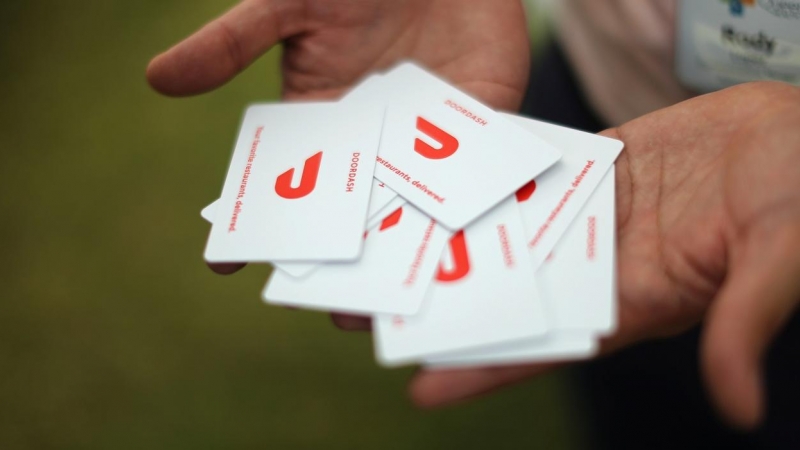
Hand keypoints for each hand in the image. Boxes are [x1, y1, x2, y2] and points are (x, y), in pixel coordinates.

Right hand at [147, 0, 529, 273]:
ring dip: (404, 259)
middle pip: (352, 217)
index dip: (255, 223)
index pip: (283, 184)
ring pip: (415, 212)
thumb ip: (234, 42)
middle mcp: (374, 144)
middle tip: (330, 309)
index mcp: (322, 123)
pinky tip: (464, 255)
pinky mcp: (483, 126)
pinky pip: (478, 177)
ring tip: (394, 306)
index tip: (224, 266)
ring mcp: (429, 142)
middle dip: (341, 263)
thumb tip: (158, 78)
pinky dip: (472, 215)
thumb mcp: (289, 4)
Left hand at [336, 82, 799, 430]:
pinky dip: (492, 181)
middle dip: (447, 304)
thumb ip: (743, 323)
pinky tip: (446, 180)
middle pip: (510, 291)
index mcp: (638, 298)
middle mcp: (603, 263)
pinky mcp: (595, 169)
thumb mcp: (780, 259)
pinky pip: (532, 178)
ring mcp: (594, 214)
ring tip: (390, 248)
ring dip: (456, 241)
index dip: (489, 368)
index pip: (550, 344)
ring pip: (511, 232)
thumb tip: (738, 409)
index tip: (423, 388)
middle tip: (372, 314)